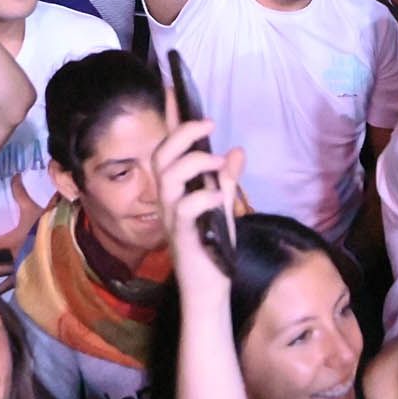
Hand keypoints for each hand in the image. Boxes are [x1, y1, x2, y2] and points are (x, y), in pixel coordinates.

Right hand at [154, 89, 243, 294]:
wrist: (209, 290)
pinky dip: (203, 196)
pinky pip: (186, 209)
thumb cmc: (212, 250)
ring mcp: (172, 218)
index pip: (166, 152)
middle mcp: (167, 201)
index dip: (174, 127)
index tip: (190, 108)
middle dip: (183, 135)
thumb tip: (236, 150)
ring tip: (217, 162)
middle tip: (209, 125)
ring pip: (168, 178)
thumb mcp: (222, 208)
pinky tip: (219, 196)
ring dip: (194, 163)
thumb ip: (226, 180)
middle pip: (161, 157)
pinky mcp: (183, 236)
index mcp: (174, 192)